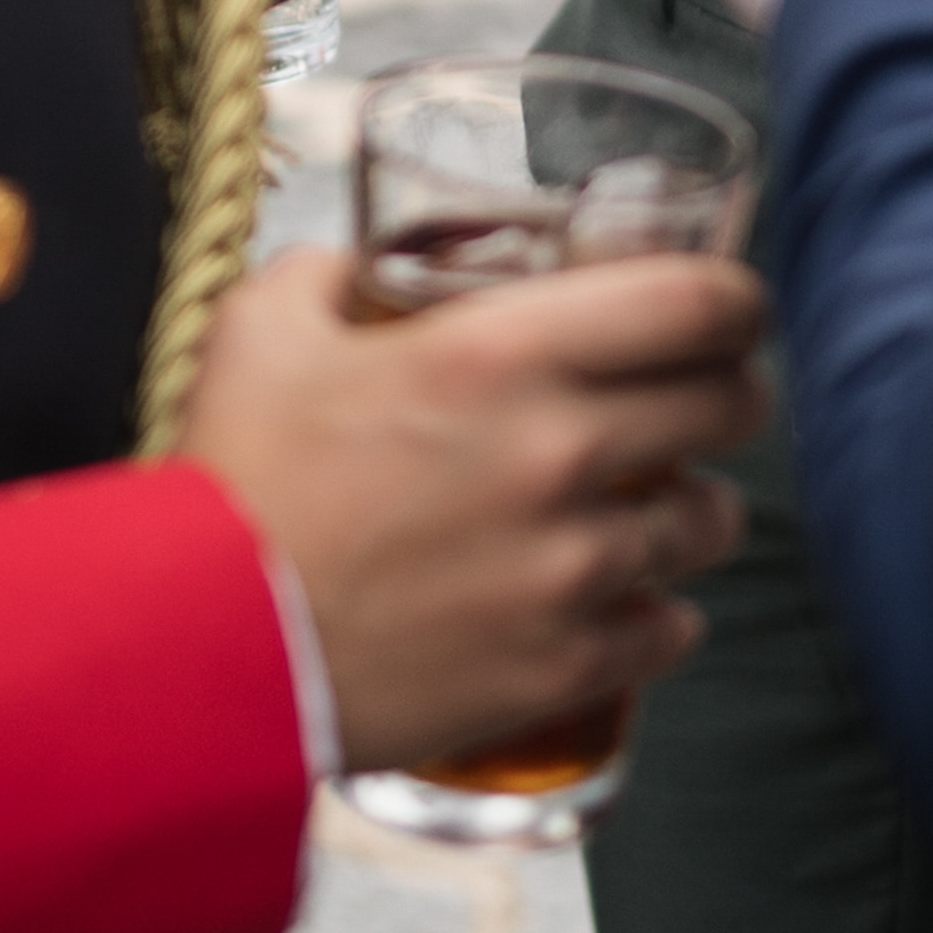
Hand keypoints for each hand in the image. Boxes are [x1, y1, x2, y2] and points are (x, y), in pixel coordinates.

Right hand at [183, 241, 772, 771]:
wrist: (196, 654)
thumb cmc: (230, 481)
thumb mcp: (266, 326)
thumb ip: (332, 274)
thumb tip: (368, 266)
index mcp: (504, 353)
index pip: (699, 301)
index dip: (735, 298)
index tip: (727, 308)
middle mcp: (562, 453)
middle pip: (730, 406)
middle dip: (728, 392)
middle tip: (698, 399)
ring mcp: (572, 570)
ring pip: (711, 525)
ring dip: (692, 509)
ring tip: (652, 510)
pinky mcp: (562, 667)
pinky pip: (672, 632)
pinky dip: (658, 615)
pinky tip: (623, 605)